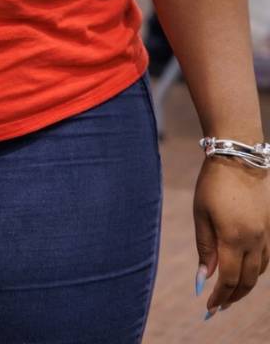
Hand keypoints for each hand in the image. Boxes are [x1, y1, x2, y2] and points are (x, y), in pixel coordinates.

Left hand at [193, 157, 269, 316]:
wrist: (240, 156)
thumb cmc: (213, 182)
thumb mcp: (201, 213)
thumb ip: (205, 247)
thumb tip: (205, 277)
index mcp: (234, 238)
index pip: (229, 279)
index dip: (219, 297)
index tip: (208, 307)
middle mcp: (255, 241)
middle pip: (247, 281)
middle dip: (232, 297)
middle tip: (218, 306)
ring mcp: (267, 234)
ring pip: (260, 272)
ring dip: (245, 285)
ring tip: (230, 292)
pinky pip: (267, 257)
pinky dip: (256, 269)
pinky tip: (245, 270)